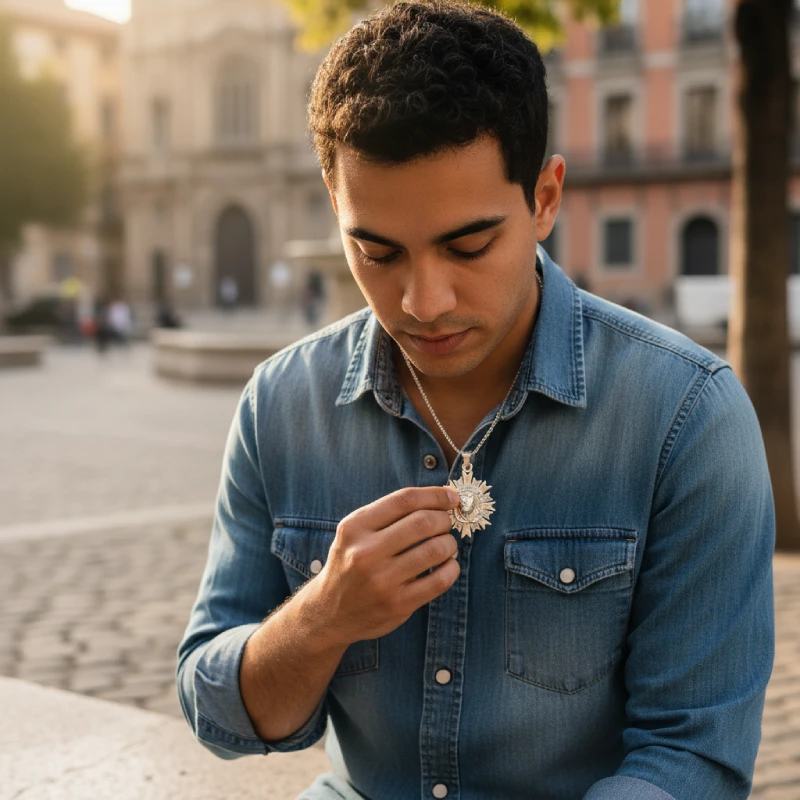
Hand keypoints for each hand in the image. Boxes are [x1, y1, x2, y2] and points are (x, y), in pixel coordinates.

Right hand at [307, 487, 461, 646]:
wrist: (329, 612)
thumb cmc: (351, 563)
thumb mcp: (355, 532)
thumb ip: (389, 514)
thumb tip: (440, 499)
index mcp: (355, 527)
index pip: (404, 500)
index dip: (435, 495)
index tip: (452, 497)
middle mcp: (365, 552)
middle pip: (423, 522)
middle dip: (444, 519)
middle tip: (446, 523)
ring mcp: (382, 580)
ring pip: (435, 550)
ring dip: (449, 544)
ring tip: (446, 545)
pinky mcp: (397, 604)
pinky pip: (439, 580)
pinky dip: (452, 568)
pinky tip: (447, 566)